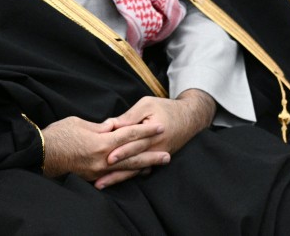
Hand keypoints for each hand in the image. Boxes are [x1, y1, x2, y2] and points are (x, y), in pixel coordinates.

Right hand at [40, 116, 167, 184]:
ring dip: (143, 167)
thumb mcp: (81, 123)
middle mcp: (102, 159)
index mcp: (101, 142)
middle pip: (133, 157)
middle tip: (167, 155)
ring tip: (157, 165)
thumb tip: (115, 126)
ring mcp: (97, 171)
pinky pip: (113, 176)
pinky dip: (127, 174)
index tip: (160, 127)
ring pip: (126, 170)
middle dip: (151, 155)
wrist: (39, 154)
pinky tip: (136, 173)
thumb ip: (101, 127)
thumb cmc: (58, 134)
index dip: (146, 130)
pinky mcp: (91, 177)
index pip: (130, 135)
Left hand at [95, 90, 216, 188]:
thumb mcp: (147, 104)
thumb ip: (129, 116)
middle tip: (99, 179)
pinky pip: (142, 170)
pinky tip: (116, 182)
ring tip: (101, 184)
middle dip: (116, 170)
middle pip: (133, 160)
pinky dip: (129, 176)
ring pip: (135, 169)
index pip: (135, 142)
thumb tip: (110, 125)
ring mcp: (157, 155)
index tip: (107, 158)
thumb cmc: (166, 108)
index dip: (122, 150)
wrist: (190, 118)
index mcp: (154, 131)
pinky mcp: (156, 159)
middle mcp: (156, 147)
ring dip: (118, 178)